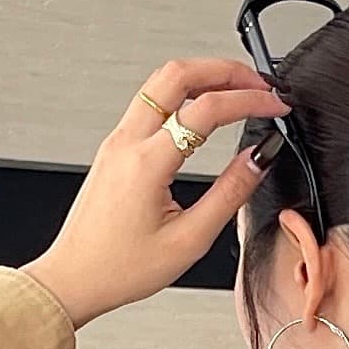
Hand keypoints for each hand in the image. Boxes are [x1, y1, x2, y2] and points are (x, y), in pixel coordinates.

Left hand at [27, 59, 286, 329]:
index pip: (206, 109)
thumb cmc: (118, 268)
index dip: (249, 100)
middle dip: (225, 69)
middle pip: (177, 73)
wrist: (73, 279)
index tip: (275, 106)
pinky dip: (184, 94)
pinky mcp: (115, 148)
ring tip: (237, 90)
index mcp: (146, 164)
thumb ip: (230, 193)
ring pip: (160, 82)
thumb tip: (259, 158)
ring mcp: (117, 141)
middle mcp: (126, 143)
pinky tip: (204, 110)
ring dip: (203, 77)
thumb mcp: (188, 240)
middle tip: (258, 83)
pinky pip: (150, 102)